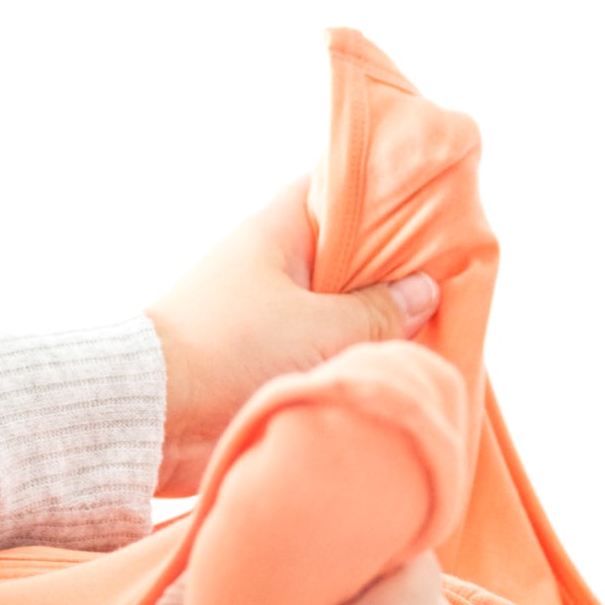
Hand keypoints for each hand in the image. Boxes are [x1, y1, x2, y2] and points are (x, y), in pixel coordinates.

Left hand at [145, 178, 438, 496]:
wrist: (154, 415)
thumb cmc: (233, 351)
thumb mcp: (320, 327)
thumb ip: (379, 310)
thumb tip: (423, 291)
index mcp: (277, 230)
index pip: (339, 190)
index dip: (388, 193)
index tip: (436, 206)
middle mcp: (269, 262)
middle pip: (345, 252)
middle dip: (393, 268)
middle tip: (450, 278)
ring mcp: (263, 310)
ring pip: (334, 304)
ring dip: (372, 320)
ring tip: (431, 328)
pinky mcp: (257, 356)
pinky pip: (316, 344)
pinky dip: (347, 352)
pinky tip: (386, 365)